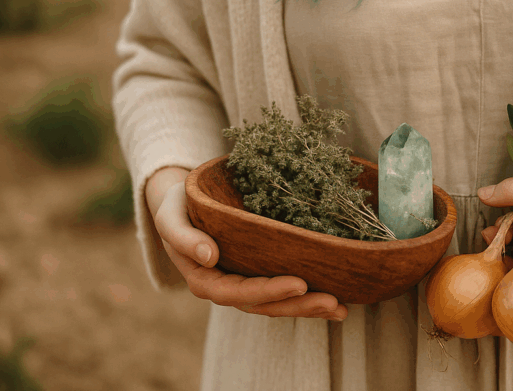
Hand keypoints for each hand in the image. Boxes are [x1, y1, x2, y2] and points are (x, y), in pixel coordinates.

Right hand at [147, 168, 347, 320]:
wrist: (184, 204)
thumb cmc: (177, 208)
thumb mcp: (170, 217)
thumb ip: (184, 238)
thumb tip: (209, 256)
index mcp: (205, 280)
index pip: (238, 292)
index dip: (268, 291)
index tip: (299, 284)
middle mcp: (228, 287)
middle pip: (265, 305)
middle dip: (299, 306)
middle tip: (332, 301)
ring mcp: (246, 283)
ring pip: (279, 303)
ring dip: (310, 307)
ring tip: (341, 307)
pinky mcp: (261, 275)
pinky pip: (285, 292)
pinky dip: (309, 297)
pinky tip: (338, 301)